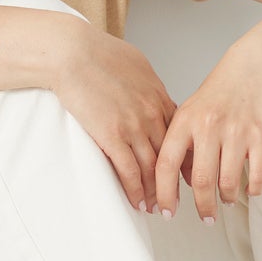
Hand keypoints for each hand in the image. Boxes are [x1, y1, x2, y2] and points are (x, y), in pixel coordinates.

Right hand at [49, 25, 176, 213]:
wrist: (74, 52)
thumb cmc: (98, 52)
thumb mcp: (135, 64)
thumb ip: (145, 83)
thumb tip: (145, 89)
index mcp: (158, 96)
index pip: (180, 135)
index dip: (185, 157)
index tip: (187, 172)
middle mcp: (152, 114)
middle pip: (170, 156)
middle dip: (174, 181)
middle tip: (177, 198)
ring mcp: (133, 127)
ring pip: (152, 168)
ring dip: (155, 192)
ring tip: (157, 208)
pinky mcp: (112, 136)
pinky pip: (129, 171)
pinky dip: (135, 191)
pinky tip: (137, 202)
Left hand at [154, 43, 261, 222]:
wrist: (258, 61)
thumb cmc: (224, 86)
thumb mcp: (193, 108)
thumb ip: (183, 141)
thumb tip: (182, 180)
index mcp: (186, 120)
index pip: (166, 165)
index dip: (163, 194)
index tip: (165, 211)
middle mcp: (209, 126)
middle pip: (201, 182)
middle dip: (203, 207)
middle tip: (206, 218)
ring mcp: (237, 131)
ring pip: (228, 182)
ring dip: (228, 198)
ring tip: (228, 200)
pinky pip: (257, 175)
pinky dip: (253, 189)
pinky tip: (250, 189)